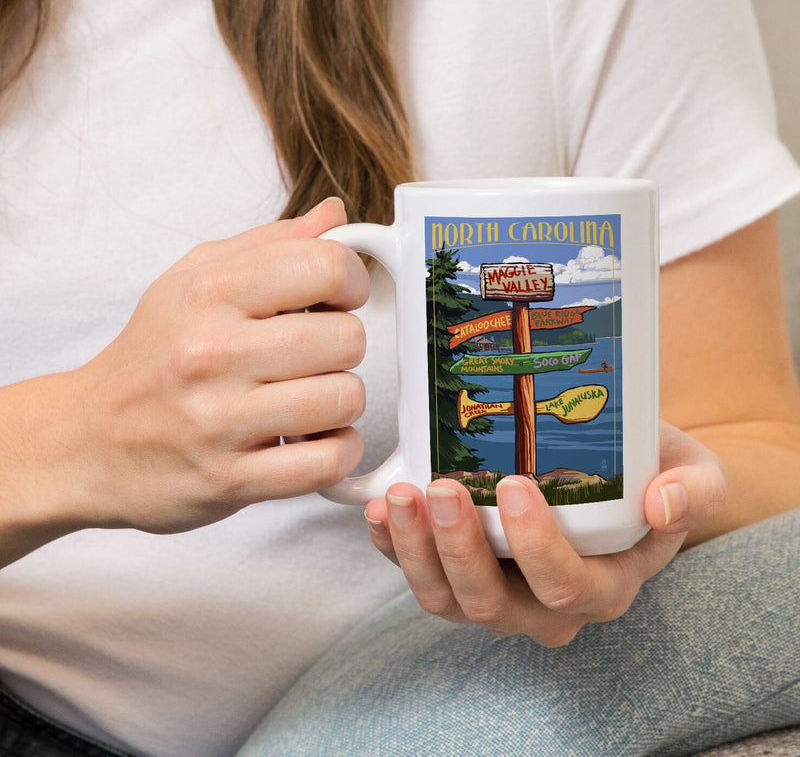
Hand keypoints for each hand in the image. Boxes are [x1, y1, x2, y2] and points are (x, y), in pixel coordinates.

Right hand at [40, 197, 368, 534]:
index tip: (338, 298)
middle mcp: (210, 351)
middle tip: (316, 354)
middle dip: (345, 345)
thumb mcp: (192, 278)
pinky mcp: (227, 479)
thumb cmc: (150, 354)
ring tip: (309, 397)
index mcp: (207, 291)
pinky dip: (337, 451)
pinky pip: (326, 462)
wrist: (84, 440)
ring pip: (343, 399)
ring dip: (340, 401)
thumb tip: (335, 215)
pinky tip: (314, 439)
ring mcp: (218, 419)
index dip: (350, 281)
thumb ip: (269, 243)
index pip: (325, 266)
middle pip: (345, 337)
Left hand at [364, 421, 726, 644]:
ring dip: (414, 550)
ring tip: (399, 496)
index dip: (536, 546)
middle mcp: (544, 606)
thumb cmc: (650, 469)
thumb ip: (695, 490)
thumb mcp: (694, 471)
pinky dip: (390, 547)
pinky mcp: (454, 571)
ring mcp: (495, 593)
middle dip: (460, 549)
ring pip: (446, 600)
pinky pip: (416, 574)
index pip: (567, 586)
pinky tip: (378, 509)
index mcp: (603, 586)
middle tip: (441, 488)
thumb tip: (664, 503)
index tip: (514, 486)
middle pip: (492, 603)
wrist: (612, 467)